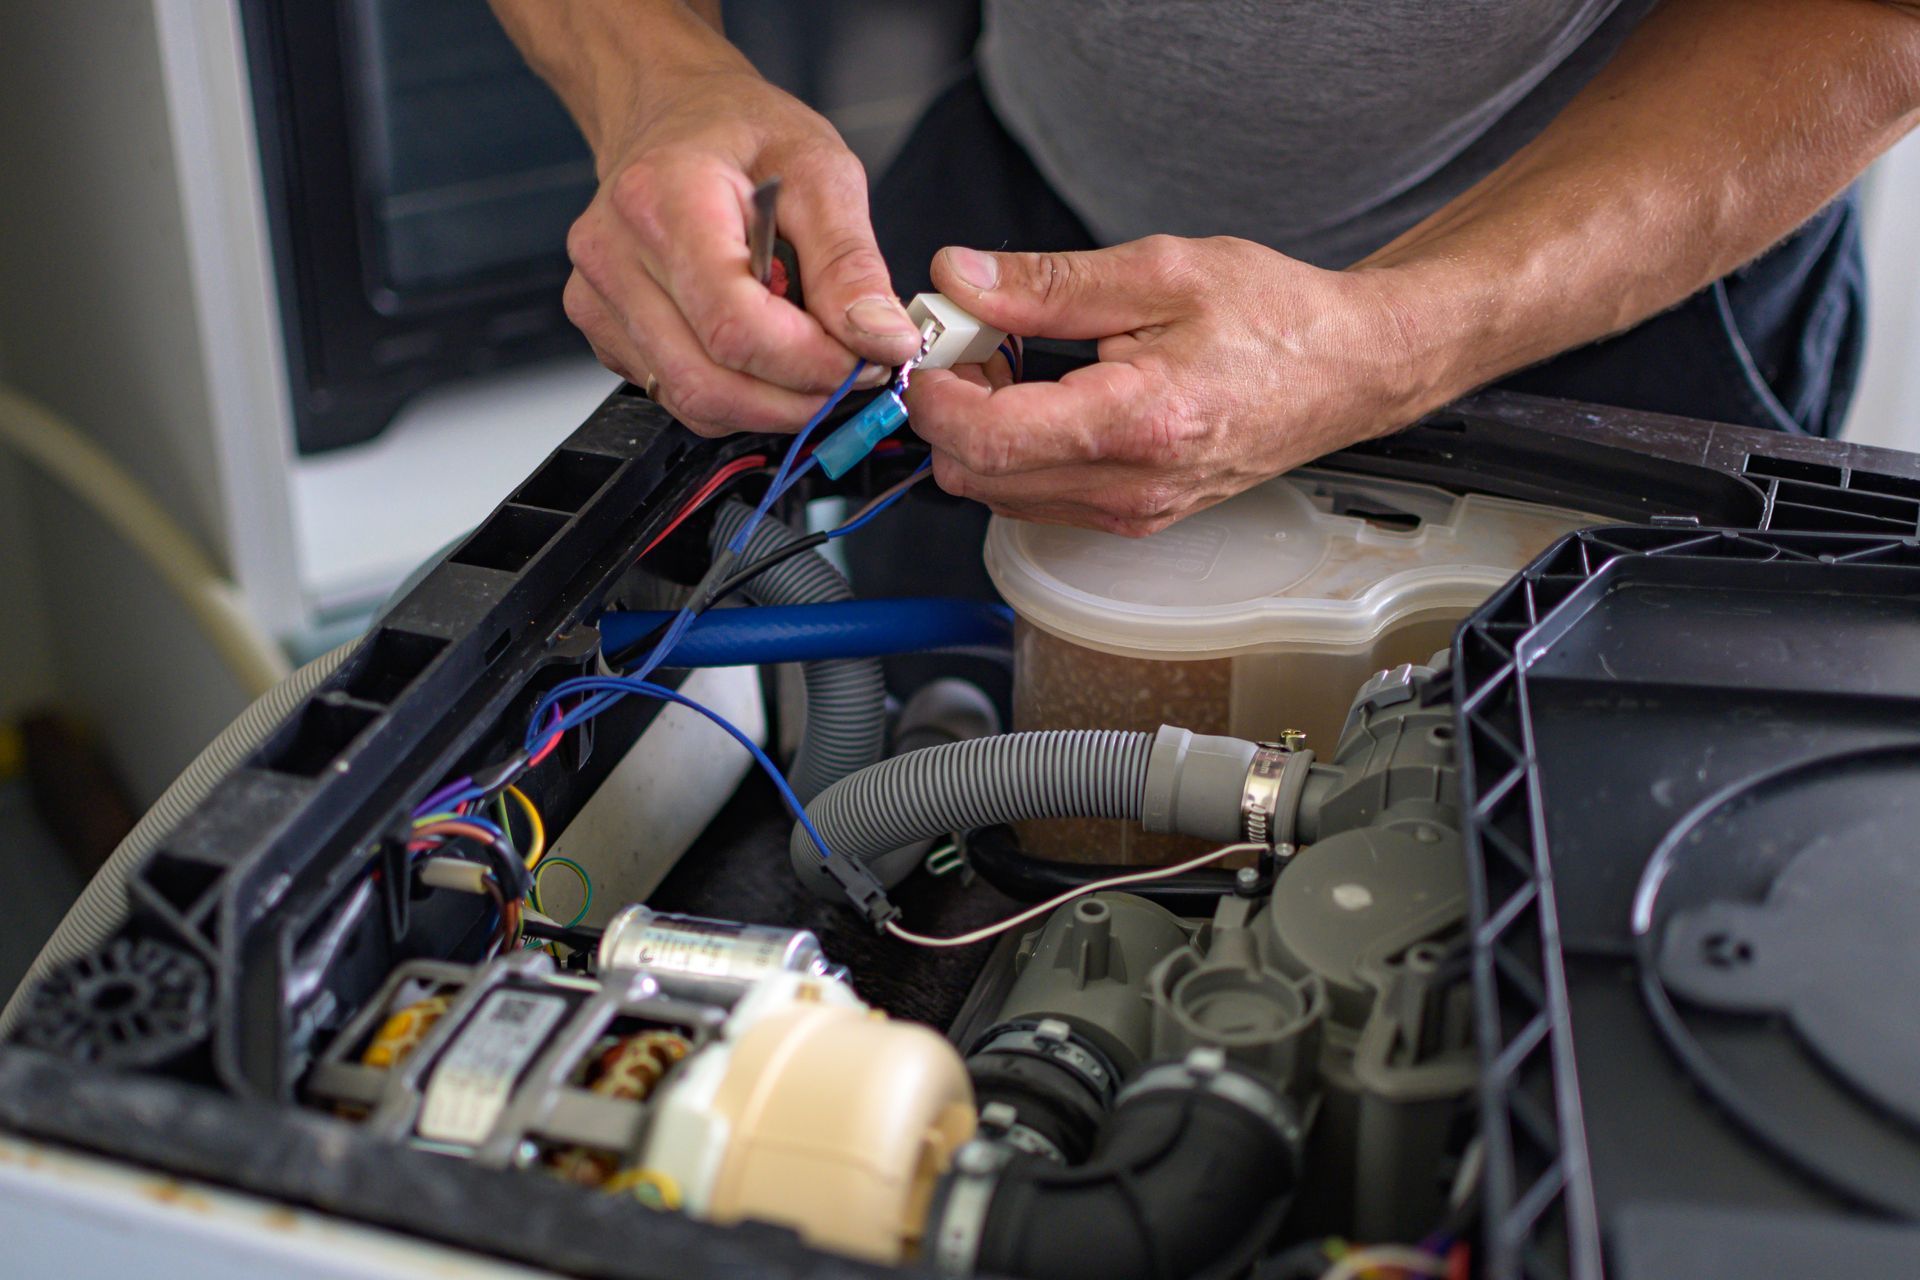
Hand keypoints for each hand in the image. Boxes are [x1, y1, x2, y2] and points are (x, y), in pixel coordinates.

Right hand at [561, 67, 920, 435]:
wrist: (672, 114)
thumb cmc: (739, 131)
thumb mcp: (820, 171)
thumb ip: (850, 262)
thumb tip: (881, 339)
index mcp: (663, 201)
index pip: (734, 326)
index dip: (811, 363)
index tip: (867, 361)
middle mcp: (613, 256)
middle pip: (708, 381)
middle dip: (797, 396)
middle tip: (851, 373)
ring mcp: (597, 299)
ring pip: (692, 401)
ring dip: (770, 403)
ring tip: (812, 360)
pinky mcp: (602, 331)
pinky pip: (676, 394)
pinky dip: (736, 393)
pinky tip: (763, 352)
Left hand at [904, 237, 1437, 534]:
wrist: (1349, 369)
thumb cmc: (1274, 317)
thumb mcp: (1159, 272)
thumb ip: (1047, 283)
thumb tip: (959, 278)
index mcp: (1137, 422)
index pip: (987, 438)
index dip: (934, 392)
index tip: (927, 342)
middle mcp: (1131, 487)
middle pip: (977, 477)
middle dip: (951, 409)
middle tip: (971, 340)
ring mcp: (1132, 513)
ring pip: (999, 494)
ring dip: (980, 432)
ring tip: (1013, 361)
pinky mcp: (1134, 518)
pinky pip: (1038, 499)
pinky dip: (1016, 451)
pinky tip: (1042, 394)